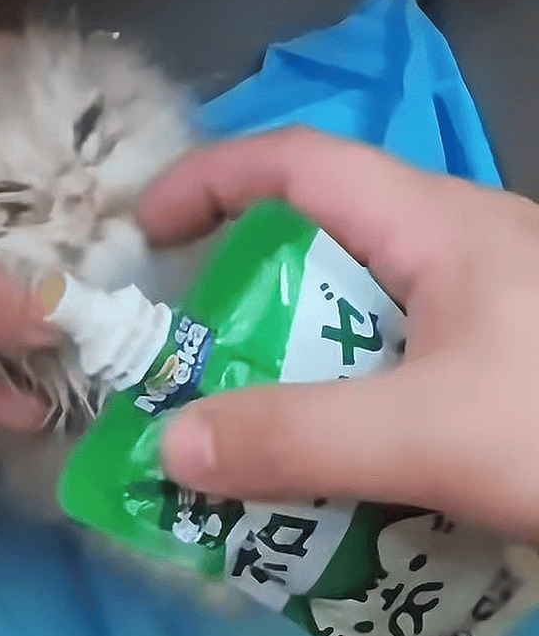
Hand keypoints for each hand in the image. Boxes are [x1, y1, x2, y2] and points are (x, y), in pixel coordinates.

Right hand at [139, 127, 538, 537]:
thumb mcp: (431, 434)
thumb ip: (298, 441)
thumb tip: (169, 449)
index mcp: (434, 228)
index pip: (298, 162)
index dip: (208, 180)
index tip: (141, 231)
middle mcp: (450, 256)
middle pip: (315, 251)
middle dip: (237, 303)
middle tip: (184, 369)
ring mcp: (476, 317)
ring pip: (349, 326)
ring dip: (287, 376)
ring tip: (239, 435)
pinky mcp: (493, 370)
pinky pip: (387, 377)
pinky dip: (340, 415)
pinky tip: (327, 473)